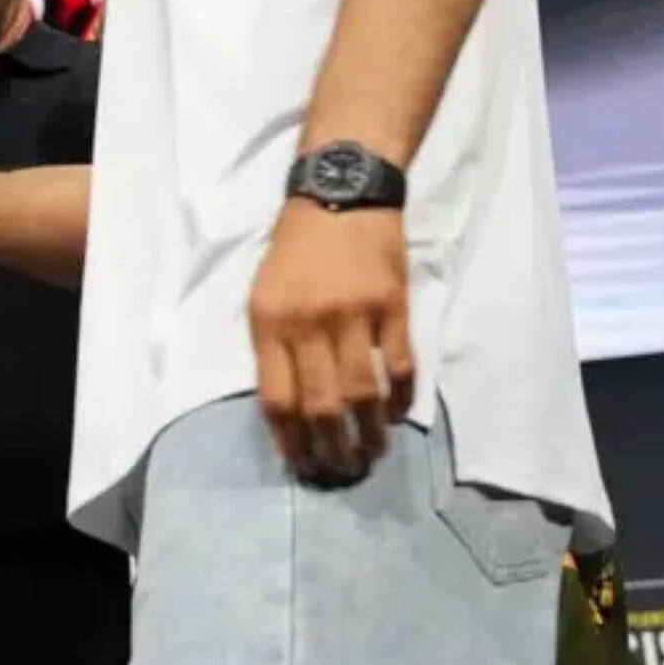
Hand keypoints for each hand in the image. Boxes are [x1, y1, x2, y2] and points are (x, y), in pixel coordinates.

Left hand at [247, 199, 415, 484]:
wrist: (340, 193)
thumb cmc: (296, 249)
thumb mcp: (264, 295)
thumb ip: (274, 347)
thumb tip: (289, 410)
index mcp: (268, 322)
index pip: (276, 399)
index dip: (289, 441)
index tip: (301, 465)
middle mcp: (308, 322)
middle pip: (320, 405)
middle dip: (331, 449)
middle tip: (341, 471)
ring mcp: (353, 314)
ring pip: (361, 394)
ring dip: (368, 433)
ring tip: (371, 452)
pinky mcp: (392, 306)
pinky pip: (398, 366)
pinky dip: (399, 399)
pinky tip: (396, 415)